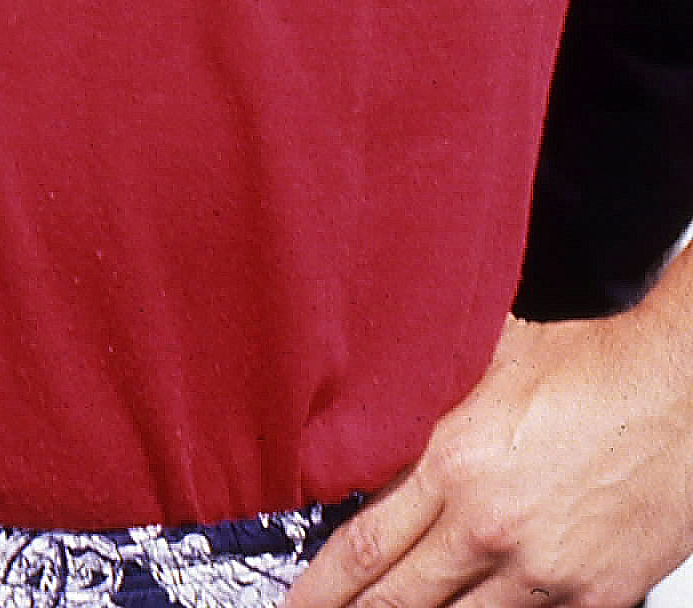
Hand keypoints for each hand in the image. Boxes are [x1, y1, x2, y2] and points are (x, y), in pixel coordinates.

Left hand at [285, 311, 692, 607]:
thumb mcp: (479, 366)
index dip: (323, 585)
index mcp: (453, 467)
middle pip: (401, 599)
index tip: (295, 603)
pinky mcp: (598, 595)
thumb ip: (422, 403)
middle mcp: (492, 528)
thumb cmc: (590, 368)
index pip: (363, 546)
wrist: (682, 391)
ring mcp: (547, 572)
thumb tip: (367, 411)